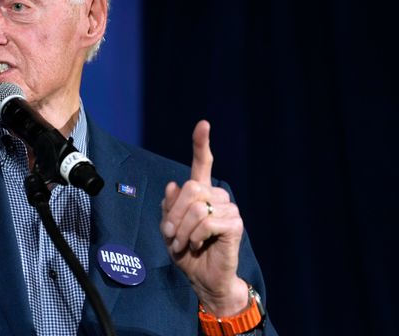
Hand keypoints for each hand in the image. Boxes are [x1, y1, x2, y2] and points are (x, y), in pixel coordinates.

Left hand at [160, 121, 247, 315]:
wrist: (203, 279)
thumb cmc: (186, 253)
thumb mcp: (168, 228)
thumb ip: (168, 206)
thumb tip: (173, 185)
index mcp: (201, 193)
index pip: (202, 164)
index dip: (201, 144)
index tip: (203, 125)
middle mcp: (217, 196)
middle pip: (191, 188)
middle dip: (173, 214)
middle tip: (170, 234)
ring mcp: (229, 208)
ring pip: (196, 207)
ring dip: (181, 230)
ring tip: (181, 244)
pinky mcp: (235, 224)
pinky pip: (206, 222)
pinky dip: (193, 236)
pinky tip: (195, 245)